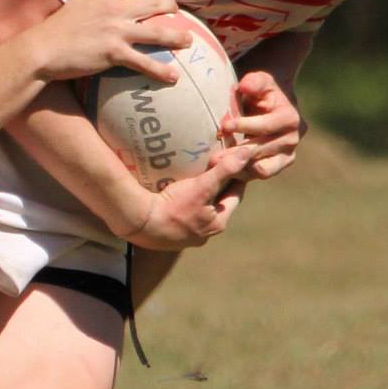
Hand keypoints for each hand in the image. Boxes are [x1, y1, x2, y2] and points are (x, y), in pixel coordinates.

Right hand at [29, 0, 189, 82]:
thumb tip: (102, 3)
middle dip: (171, 7)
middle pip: (155, 2)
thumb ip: (95, 3)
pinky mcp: (115, 54)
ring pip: (157, 31)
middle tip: (177, 14)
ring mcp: (117, 32)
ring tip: (188, 41)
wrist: (43, 49)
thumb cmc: (56, 29)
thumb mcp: (77, 6)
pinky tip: (173, 78)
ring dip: (177, 36)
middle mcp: (115, 10)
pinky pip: (145, 62)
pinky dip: (161, 71)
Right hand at [115, 146, 254, 250]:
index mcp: (218, 223)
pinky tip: (177, 192)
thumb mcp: (202, 186)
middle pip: (218, 203)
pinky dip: (185, 203)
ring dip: (201, 195)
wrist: (139, 224)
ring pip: (201, 210)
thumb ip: (225, 170)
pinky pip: (184, 214)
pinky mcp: (171, 234)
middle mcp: (205, 233)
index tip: (237, 163)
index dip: (238, 178)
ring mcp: (187, 235)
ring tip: (197, 177)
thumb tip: (247, 153)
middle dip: (219, 186)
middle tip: (217, 166)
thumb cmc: (173, 206)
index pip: (235, 195)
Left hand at [221, 70, 303, 178]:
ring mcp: (288, 154)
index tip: (223, 126)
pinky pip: (262, 174)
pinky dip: (245, 174)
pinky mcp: (280, 165)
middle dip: (236, 152)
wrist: (271, 106)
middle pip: (261, 150)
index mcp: (290, 117)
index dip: (244, 126)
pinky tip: (227, 170)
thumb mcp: (258, 81)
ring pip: (262, 168)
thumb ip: (253, 82)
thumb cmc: (261, 91)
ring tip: (217, 165)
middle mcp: (293, 138)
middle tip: (213, 157)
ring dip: (238, 167)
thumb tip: (245, 87)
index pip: (265, 126)